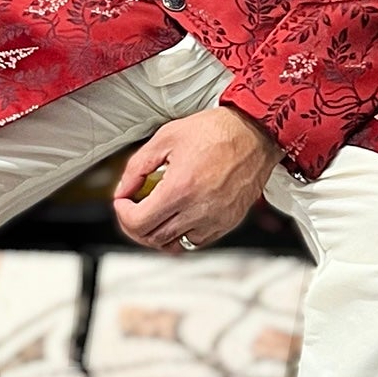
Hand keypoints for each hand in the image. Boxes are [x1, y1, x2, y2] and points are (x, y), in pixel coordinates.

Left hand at [112, 106, 281, 251]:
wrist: (254, 133)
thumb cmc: (216, 131)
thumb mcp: (166, 138)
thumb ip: (137, 166)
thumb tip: (124, 189)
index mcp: (180, 188)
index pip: (138, 223)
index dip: (123, 215)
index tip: (123, 203)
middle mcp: (198, 209)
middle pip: (153, 238)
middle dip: (135, 226)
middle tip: (134, 210)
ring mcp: (215, 219)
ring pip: (175, 245)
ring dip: (158, 233)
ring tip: (156, 213)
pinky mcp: (228, 222)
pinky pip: (197, 241)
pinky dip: (182, 234)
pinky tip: (179, 215)